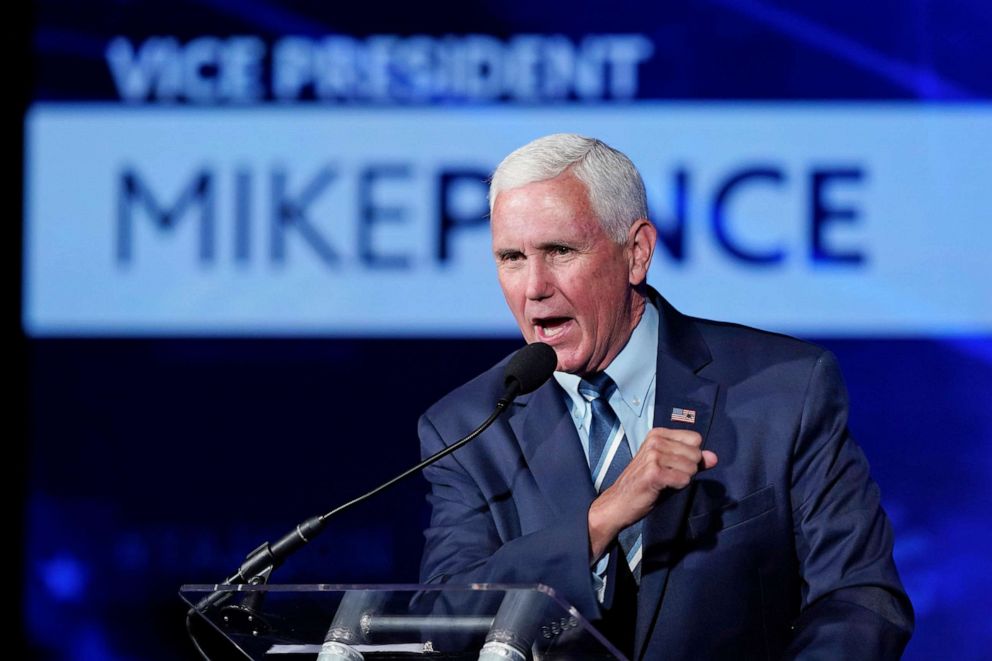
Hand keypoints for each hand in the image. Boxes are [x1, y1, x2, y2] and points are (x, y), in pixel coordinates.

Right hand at [587, 427, 717, 561]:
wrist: (619, 502)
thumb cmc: (645, 484)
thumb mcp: (670, 466)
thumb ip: (693, 460)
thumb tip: (714, 458)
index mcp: (658, 434)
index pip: (695, 438)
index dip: (691, 455)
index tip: (674, 464)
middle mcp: (655, 441)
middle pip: (695, 454)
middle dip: (688, 469)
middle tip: (667, 476)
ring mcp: (653, 455)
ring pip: (691, 468)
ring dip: (681, 480)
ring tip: (664, 482)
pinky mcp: (654, 473)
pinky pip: (684, 479)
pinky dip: (677, 487)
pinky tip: (662, 488)